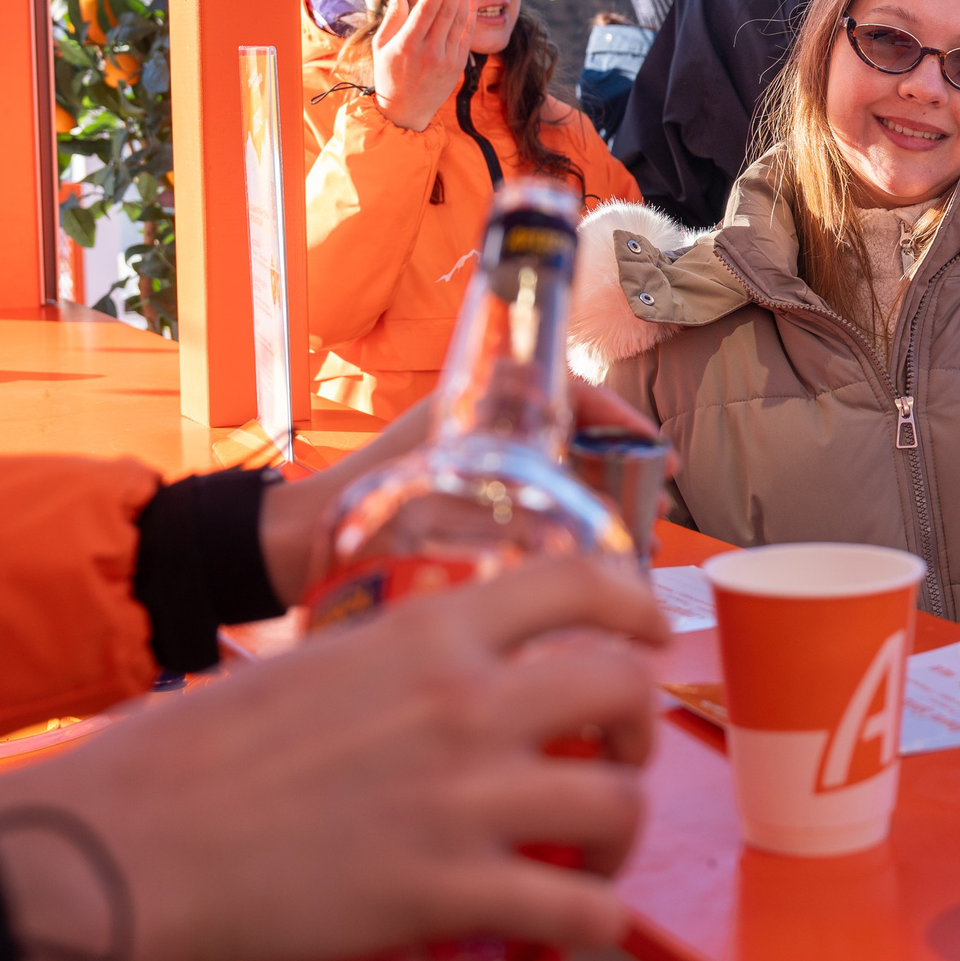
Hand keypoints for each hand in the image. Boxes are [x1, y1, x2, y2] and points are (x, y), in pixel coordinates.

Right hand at [0, 554, 670, 960]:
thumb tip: (441, 678)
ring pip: (618, 802)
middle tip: (618, 758)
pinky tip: (587, 923)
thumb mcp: (319, 659)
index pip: (578, 580)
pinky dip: (602, 921)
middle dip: (640, 728)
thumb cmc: (201, 752)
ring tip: (596, 856)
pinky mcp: (446, 890)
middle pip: (622, 690)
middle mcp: (464, 702)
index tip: (651, 634)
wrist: (134, 841)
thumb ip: (401, 664)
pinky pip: (580, 910)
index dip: (635, 605)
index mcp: (430, 631)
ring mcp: (462, 797)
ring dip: (624, 834)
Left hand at [260, 380, 664, 602]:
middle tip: (653, 508)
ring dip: (605, 509)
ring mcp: (483, 474)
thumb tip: (577, 456)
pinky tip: (592, 568)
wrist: (301, 548)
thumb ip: (507, 470)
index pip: (574, 391)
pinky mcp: (475, 516)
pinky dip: (574, 534)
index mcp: (481, 403)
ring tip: (633, 547)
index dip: (623, 421)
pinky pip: (542, 514)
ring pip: (566, 481)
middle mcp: (487, 433)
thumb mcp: (450, 475)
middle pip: (580, 440)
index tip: (657, 456)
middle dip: (623, 473)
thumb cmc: (363, 505)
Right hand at [371, 0, 476, 131]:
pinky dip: (470, 13)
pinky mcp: (458, 66)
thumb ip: (393, 15)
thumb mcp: (382, 44)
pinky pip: (466, 34)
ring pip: (458, 21)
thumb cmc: (389, 73)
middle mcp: (429, 52)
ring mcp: (446, 60)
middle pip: (446, 12)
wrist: (406, 111)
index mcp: (407, 45)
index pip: (426, 11)